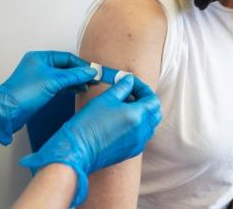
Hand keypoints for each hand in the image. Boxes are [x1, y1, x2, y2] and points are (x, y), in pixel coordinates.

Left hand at [0, 51, 96, 145]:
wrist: (7, 111)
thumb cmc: (24, 93)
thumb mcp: (53, 81)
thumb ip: (74, 76)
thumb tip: (90, 71)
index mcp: (41, 57)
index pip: (67, 58)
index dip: (81, 65)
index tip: (94, 71)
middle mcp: (40, 65)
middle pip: (66, 67)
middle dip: (80, 73)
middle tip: (94, 80)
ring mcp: (40, 78)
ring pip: (63, 77)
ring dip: (75, 81)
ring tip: (88, 86)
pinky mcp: (40, 90)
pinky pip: (58, 85)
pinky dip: (68, 87)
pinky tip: (77, 90)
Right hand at [19, 75, 161, 205]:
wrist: (78, 150)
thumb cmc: (88, 123)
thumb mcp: (105, 99)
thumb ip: (121, 87)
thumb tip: (129, 80)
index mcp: (138, 116)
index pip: (152, 98)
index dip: (142, 88)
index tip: (130, 83)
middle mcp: (142, 131)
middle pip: (155, 112)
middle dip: (145, 100)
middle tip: (129, 93)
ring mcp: (138, 143)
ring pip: (149, 125)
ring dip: (142, 113)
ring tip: (124, 107)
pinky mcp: (131, 152)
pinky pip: (142, 136)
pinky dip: (137, 126)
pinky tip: (121, 122)